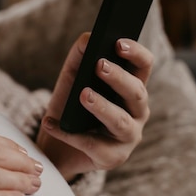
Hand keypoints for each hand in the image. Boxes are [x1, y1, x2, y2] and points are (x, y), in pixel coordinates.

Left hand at [36, 32, 152, 180]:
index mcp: (131, 88)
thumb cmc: (71, 108)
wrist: (58, 147)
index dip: (136, 53)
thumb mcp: (71, 80)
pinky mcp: (112, 158)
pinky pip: (92, 145)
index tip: (118, 43)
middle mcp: (137, 112)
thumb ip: (79, 58)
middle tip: (99, 65)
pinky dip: (69, 133)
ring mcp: (128, 136)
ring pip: (121, 121)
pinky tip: (51, 123)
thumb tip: (87, 38)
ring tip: (83, 95)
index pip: (144, 66)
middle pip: (136, 92)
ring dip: (102, 106)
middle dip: (118, 78)